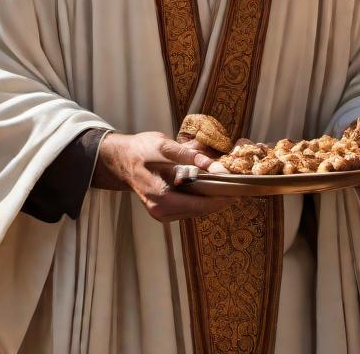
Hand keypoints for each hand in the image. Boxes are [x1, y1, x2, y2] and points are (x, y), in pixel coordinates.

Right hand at [93, 131, 235, 221]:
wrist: (122, 159)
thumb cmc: (141, 150)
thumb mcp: (164, 146)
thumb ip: (189, 156)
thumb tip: (215, 166)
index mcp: (160, 196)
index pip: (199, 205)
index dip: (220, 198)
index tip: (237, 190)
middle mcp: (160, 211)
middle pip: (199, 210)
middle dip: (219, 199)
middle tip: (236, 187)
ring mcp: (160, 213)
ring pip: (194, 211)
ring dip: (211, 200)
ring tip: (226, 186)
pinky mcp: (162, 211)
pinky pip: (187, 209)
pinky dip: (200, 200)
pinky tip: (209, 188)